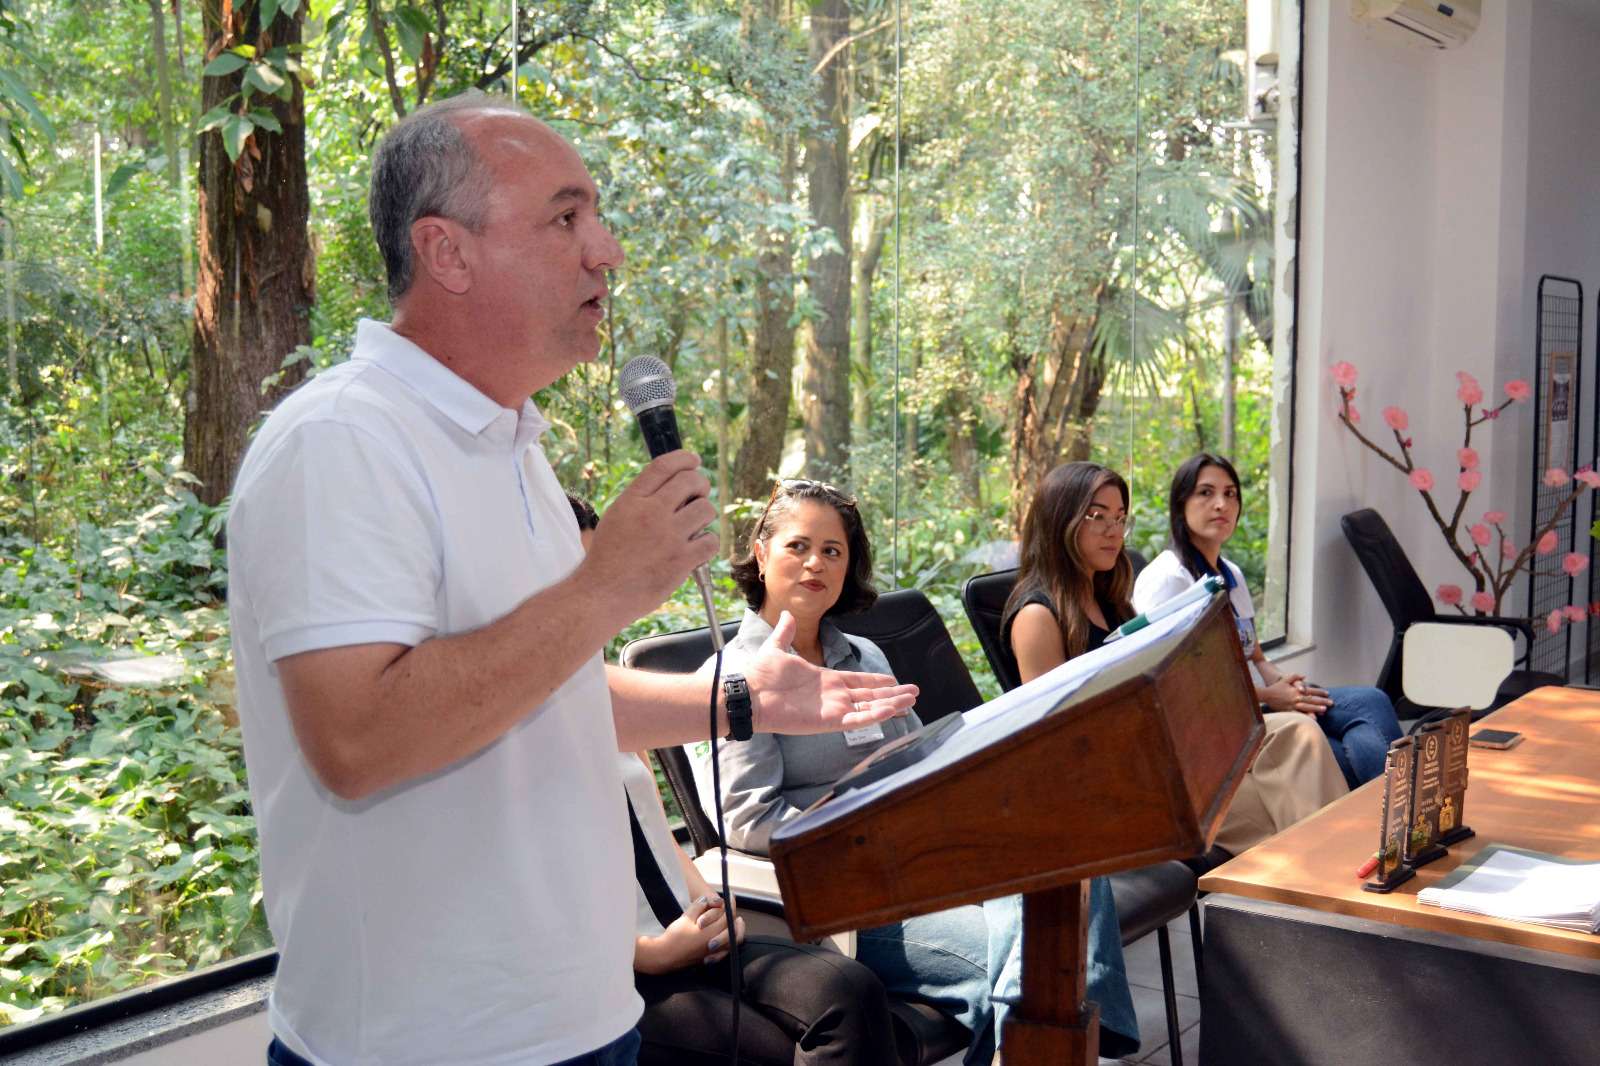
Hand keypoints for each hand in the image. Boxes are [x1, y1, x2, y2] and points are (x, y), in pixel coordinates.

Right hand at [579, 452, 717, 628]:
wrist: (601, 594)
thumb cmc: (607, 558)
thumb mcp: (616, 517)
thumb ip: (641, 500)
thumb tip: (673, 486)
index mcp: (632, 501)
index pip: (664, 466)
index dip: (684, 458)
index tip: (694, 461)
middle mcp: (651, 513)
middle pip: (691, 481)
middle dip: (701, 485)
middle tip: (699, 495)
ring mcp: (668, 537)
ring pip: (705, 509)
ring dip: (704, 516)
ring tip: (694, 527)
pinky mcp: (681, 560)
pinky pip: (710, 541)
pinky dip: (707, 543)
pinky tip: (696, 549)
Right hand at [634, 894, 743, 973]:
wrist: (664, 956)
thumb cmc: (675, 937)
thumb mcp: (686, 917)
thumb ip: (699, 906)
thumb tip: (707, 899)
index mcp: (712, 931)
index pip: (727, 915)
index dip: (730, 904)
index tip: (730, 896)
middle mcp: (716, 943)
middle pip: (732, 928)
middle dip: (733, 915)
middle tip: (731, 907)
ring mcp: (713, 952)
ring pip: (732, 941)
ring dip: (735, 930)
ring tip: (735, 922)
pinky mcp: (708, 958)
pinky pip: (725, 950)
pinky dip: (729, 943)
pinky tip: (726, 938)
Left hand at [743, 611, 918, 733]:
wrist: (748, 692)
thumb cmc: (761, 674)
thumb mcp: (776, 648)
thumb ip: (786, 633)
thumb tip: (789, 614)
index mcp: (824, 680)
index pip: (857, 681)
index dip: (875, 681)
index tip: (892, 680)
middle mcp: (832, 696)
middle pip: (869, 696)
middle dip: (892, 694)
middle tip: (913, 693)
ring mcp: (832, 709)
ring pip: (868, 708)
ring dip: (890, 704)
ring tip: (910, 701)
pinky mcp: (828, 721)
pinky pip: (857, 720)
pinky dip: (874, 716)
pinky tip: (890, 710)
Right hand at [1260, 675, 1332, 715]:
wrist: (1266, 695)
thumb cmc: (1276, 687)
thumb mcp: (1285, 679)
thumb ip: (1295, 676)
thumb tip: (1304, 676)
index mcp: (1297, 690)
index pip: (1311, 690)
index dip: (1320, 692)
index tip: (1328, 693)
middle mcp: (1296, 697)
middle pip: (1311, 699)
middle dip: (1322, 701)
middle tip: (1331, 703)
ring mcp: (1292, 704)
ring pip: (1307, 706)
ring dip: (1316, 708)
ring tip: (1324, 710)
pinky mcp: (1289, 711)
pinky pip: (1299, 714)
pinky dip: (1306, 716)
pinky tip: (1313, 718)